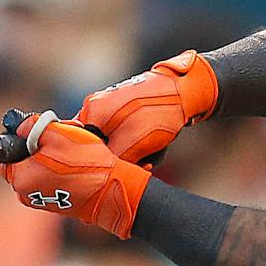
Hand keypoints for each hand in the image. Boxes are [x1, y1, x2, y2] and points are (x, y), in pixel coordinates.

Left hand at [0, 111, 149, 238]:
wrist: (113, 192)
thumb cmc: (85, 164)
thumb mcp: (56, 133)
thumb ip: (29, 125)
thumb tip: (15, 123)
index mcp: (19, 178)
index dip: (12, 139)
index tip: (28, 131)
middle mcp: (25, 194)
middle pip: (21, 161)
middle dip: (36, 145)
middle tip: (59, 136)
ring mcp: (42, 200)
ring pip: (37, 168)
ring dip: (51, 155)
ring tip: (73, 148)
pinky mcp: (58, 203)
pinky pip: (51, 179)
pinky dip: (60, 168)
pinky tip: (78, 162)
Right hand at [75, 50, 219, 162]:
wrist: (186, 90)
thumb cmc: (158, 112)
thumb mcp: (132, 142)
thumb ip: (110, 158)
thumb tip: (100, 174)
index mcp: (91, 111)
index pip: (79, 145)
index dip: (95, 162)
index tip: (112, 172)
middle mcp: (98, 109)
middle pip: (99, 148)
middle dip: (121, 160)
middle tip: (141, 162)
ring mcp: (114, 111)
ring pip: (117, 147)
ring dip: (137, 156)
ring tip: (153, 152)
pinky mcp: (130, 114)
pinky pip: (130, 139)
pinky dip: (143, 147)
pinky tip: (156, 146)